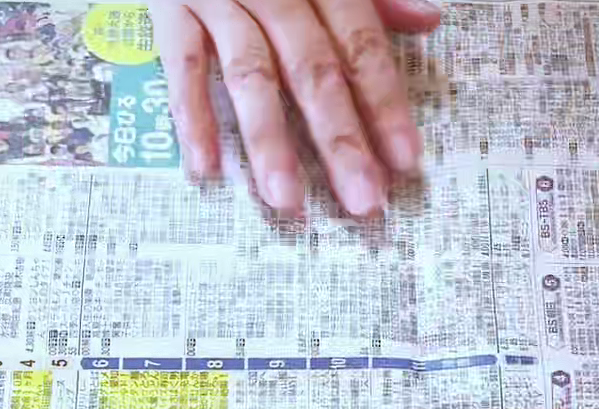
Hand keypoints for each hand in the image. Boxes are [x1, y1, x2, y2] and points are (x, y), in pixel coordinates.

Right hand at [150, 0, 441, 216]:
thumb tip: (428, 19)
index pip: (360, 46)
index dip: (385, 104)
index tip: (405, 160)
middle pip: (313, 69)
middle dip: (340, 138)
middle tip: (361, 198)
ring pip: (251, 73)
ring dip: (269, 139)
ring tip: (286, 199)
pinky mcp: (170, 5)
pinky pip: (180, 64)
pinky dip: (191, 114)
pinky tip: (206, 166)